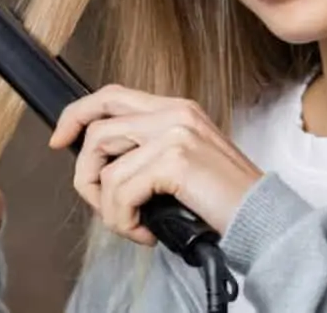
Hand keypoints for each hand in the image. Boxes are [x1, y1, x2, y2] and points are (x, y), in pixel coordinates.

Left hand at [49, 84, 262, 245]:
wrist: (266, 221)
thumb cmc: (224, 202)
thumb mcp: (181, 165)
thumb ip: (146, 152)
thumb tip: (99, 165)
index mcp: (176, 109)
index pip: (111, 96)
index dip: (77, 114)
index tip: (60, 140)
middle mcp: (174, 113)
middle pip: (97, 126)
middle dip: (84, 170)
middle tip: (97, 200)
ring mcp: (175, 133)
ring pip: (102, 163)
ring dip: (106, 205)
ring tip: (130, 223)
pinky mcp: (174, 160)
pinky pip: (119, 190)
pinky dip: (122, 220)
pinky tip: (146, 231)